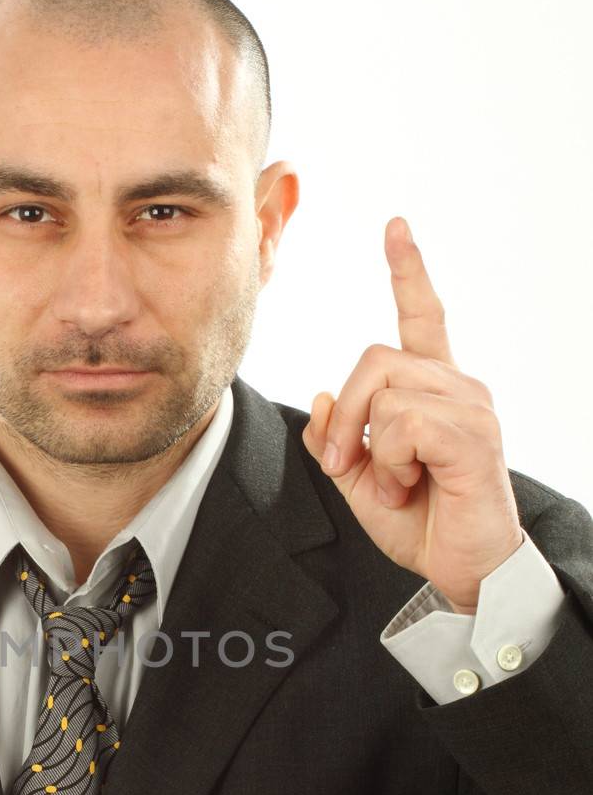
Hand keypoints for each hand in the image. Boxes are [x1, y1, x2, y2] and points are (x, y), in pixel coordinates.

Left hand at [301, 217, 522, 610]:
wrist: (463, 567)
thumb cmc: (420, 522)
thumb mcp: (360, 477)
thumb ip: (338, 437)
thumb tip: (322, 396)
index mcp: (434, 389)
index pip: (424, 316)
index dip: (408, 271)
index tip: (396, 227)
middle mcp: (458, 385)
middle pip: (374, 358)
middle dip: (344, 416)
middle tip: (345, 466)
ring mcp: (470, 406)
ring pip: (383, 391)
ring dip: (369, 449)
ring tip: (395, 485)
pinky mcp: (471, 434)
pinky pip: (401, 424)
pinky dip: (388, 463)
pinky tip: (408, 486)